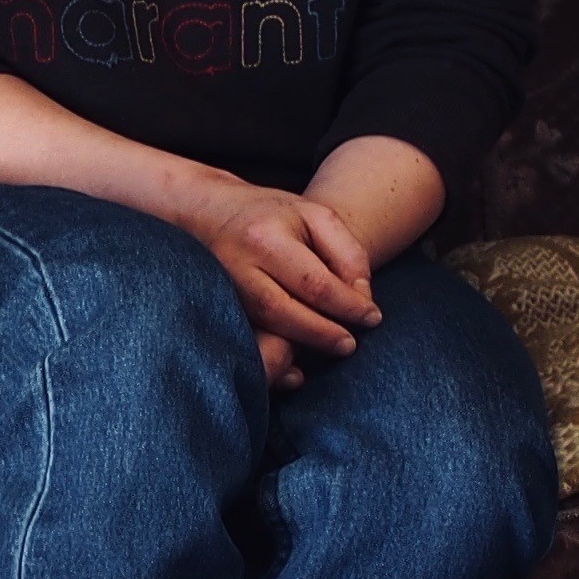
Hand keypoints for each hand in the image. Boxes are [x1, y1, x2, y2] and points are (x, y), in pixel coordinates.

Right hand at [164, 177, 382, 386]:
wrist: (206, 213)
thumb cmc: (269, 214)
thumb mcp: (316, 216)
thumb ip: (347, 254)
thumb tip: (361, 299)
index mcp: (264, 237)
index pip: (313, 282)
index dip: (348, 306)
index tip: (372, 318)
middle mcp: (236, 267)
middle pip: (284, 312)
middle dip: (323, 334)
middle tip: (350, 344)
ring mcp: (220, 291)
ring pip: (264, 329)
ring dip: (303, 344)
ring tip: (333, 345)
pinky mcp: (215, 308)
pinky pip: (247, 339)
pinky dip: (273, 356)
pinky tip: (295, 366)